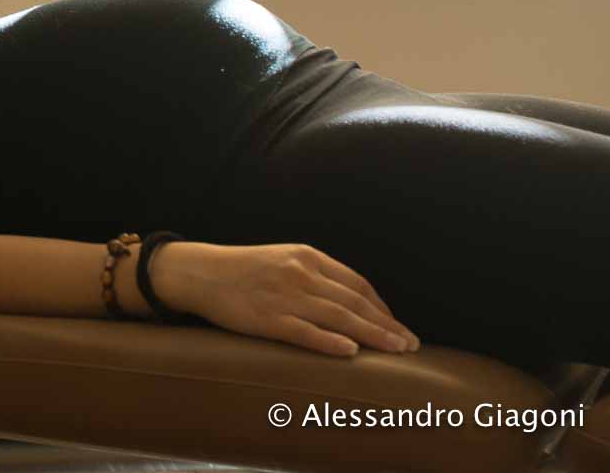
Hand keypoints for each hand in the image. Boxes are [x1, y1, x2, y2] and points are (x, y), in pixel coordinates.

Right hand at [154, 242, 421, 357]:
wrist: (198, 272)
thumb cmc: (242, 269)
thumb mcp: (282, 259)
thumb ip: (314, 275)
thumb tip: (349, 300)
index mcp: (306, 257)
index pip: (356, 283)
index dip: (382, 307)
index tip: (397, 325)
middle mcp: (299, 274)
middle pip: (354, 301)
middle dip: (387, 324)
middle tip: (411, 344)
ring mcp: (283, 296)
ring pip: (338, 317)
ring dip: (373, 335)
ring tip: (396, 350)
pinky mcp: (266, 318)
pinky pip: (304, 332)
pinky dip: (329, 341)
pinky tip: (350, 351)